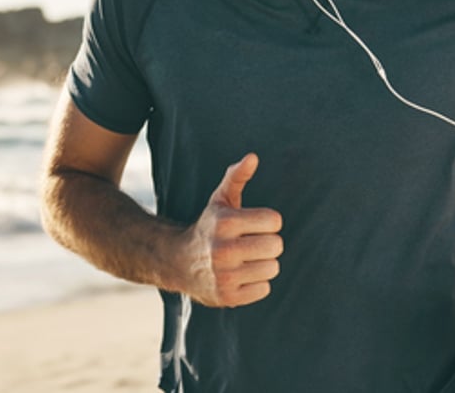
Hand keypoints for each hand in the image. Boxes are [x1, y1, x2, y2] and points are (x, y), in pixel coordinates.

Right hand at [179, 153, 282, 307]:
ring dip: (264, 264)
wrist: (178, 262)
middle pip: (276, 246)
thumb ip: (237, 176)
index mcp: (225, 222)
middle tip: (252, 243)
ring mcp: (224, 275)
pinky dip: (257, 283)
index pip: (275, 221)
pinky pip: (264, 288)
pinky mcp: (227, 297)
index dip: (267, 222)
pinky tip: (242, 275)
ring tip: (246, 260)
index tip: (254, 224)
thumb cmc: (209, 227)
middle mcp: (223, 249)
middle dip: (268, 243)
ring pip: (273, 268)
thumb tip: (253, 157)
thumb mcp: (220, 200)